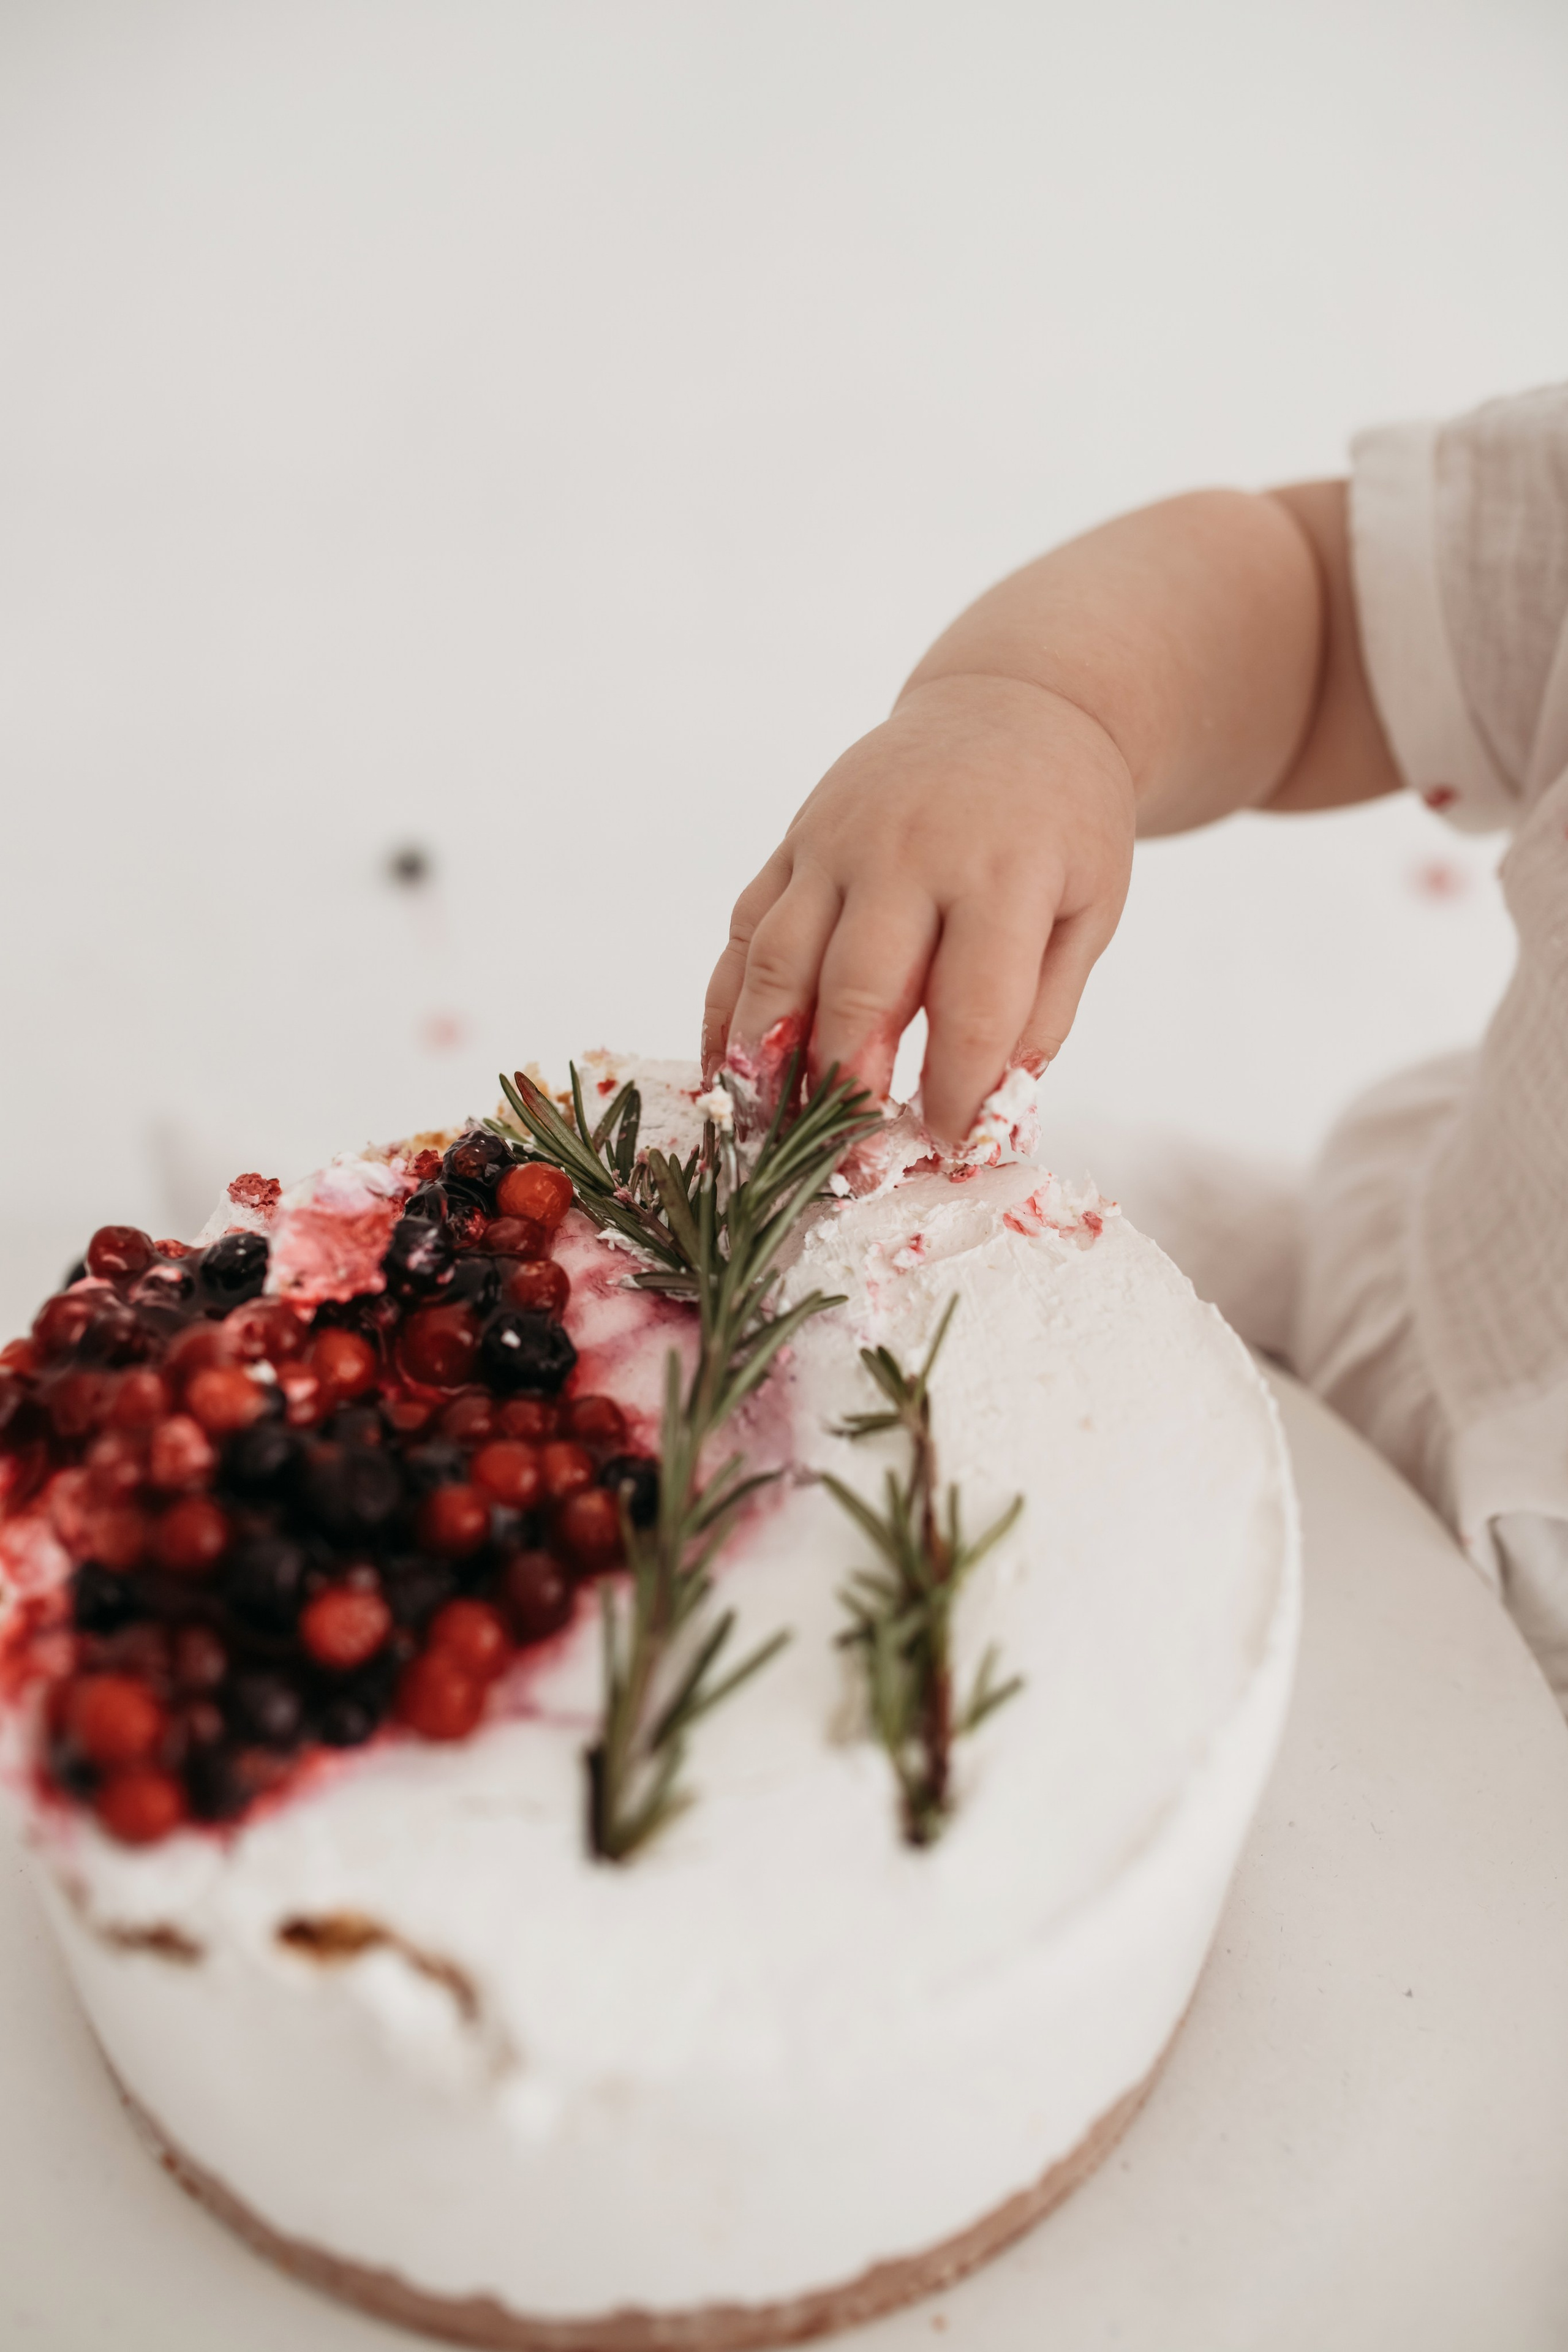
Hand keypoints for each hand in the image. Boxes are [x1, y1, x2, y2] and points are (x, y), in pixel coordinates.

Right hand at [703, 673, 1134, 1142]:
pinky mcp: (793, 842)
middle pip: (859, 989)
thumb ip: (1041, 1015)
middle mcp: (909, 853)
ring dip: (764, 1055)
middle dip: (846, 1089)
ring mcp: (837, 842)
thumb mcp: (1086, 913)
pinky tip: (725, 1069)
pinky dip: (725, 1004)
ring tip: (760, 1130)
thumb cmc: (1060, 827)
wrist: (1011, 707)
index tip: (948, 1148)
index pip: (972, 1007)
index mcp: (1001, 874)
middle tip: (844, 1164)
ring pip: (780, 961)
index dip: (956, 1093)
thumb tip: (988, 1118)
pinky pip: (745, 931)